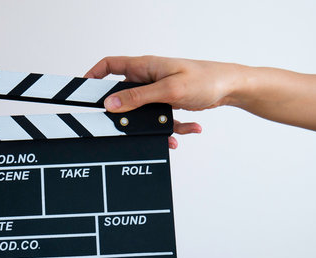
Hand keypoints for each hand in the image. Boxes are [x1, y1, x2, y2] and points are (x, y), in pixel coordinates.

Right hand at [85, 56, 241, 147]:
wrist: (232, 87)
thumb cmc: (207, 79)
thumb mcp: (169, 90)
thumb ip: (138, 97)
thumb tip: (112, 104)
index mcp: (145, 66)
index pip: (110, 65)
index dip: (93, 76)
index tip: (83, 92)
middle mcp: (149, 77)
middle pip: (124, 96)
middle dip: (129, 116)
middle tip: (130, 127)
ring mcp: (158, 91)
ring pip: (144, 113)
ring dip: (158, 126)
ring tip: (173, 134)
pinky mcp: (169, 102)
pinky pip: (162, 119)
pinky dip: (174, 128)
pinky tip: (190, 128)